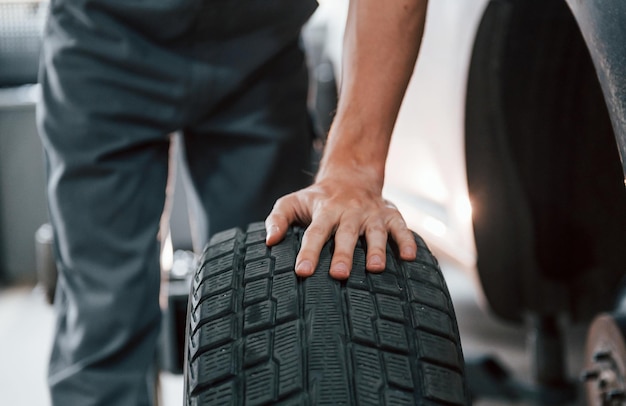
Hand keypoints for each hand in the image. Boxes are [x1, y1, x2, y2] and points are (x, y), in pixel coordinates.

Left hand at [265, 171, 416, 279]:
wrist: (350, 176)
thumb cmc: (318, 199)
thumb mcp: (293, 202)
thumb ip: (278, 219)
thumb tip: (269, 241)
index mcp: (325, 211)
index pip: (314, 233)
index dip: (308, 252)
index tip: (302, 271)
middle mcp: (349, 212)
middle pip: (346, 234)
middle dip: (343, 254)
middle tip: (339, 274)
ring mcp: (371, 214)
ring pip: (375, 232)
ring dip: (376, 249)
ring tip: (375, 268)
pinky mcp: (390, 216)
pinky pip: (402, 228)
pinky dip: (407, 241)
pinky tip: (410, 257)